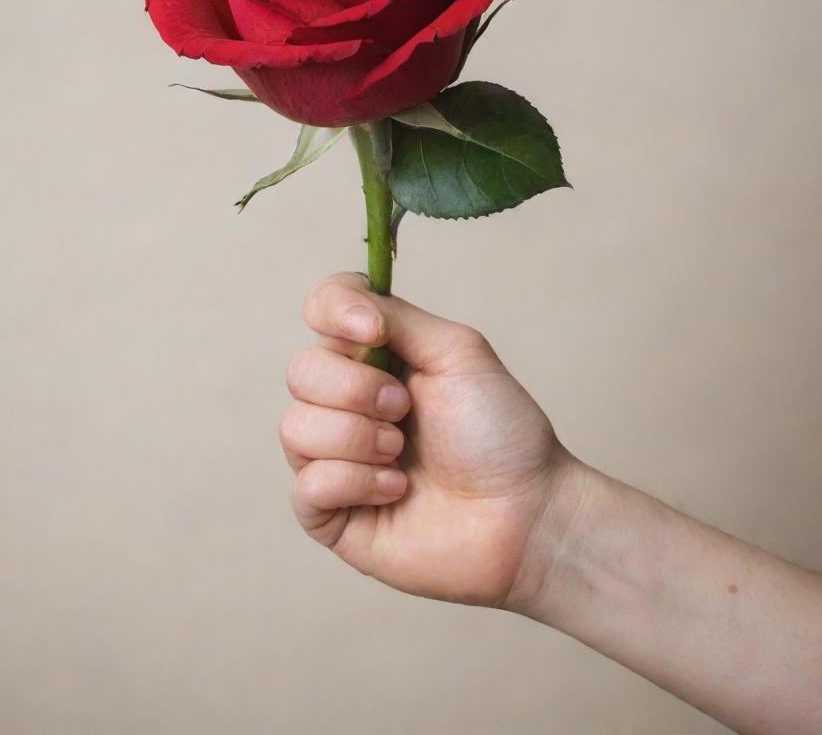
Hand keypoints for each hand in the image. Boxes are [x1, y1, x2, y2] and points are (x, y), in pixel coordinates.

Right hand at [280, 272, 573, 607]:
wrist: (526, 512)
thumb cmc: (500, 433)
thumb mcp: (457, 352)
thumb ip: (398, 317)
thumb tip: (350, 307)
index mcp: (373, 356)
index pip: (322, 308)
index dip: (334, 311)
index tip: (374, 331)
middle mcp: (345, 402)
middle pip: (301, 371)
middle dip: (357, 390)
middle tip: (405, 410)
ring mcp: (333, 458)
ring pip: (296, 429)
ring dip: (359, 440)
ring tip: (401, 455)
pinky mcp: (330, 514)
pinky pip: (307, 485)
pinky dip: (356, 483)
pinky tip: (396, 491)